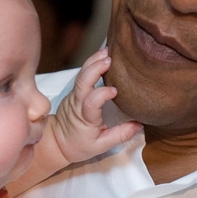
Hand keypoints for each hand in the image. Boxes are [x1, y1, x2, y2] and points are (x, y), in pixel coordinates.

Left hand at [53, 47, 141, 162]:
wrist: (57, 141)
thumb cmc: (79, 144)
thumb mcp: (101, 146)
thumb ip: (120, 135)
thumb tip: (139, 125)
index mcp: (85, 119)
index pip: (90, 103)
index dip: (101, 94)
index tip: (114, 91)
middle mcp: (77, 104)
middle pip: (82, 83)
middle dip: (94, 69)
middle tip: (109, 59)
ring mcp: (74, 95)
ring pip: (81, 75)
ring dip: (93, 62)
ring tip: (107, 51)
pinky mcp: (74, 90)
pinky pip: (82, 74)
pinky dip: (91, 63)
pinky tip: (101, 55)